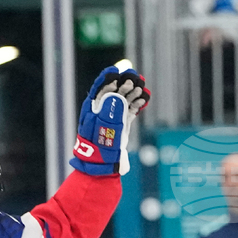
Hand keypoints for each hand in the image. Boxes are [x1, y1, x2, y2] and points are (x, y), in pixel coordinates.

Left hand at [70, 61, 149, 175]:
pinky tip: (144, 99)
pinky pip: (130, 110)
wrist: (103, 166)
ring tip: (141, 87)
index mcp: (93, 109)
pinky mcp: (122, 125)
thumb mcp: (103, 126)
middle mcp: (103, 111)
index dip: (107, 78)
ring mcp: (114, 117)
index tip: (116, 71)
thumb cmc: (99, 146)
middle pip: (114, 92)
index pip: (100, 88)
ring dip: (133, 93)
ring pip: (124, 100)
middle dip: (124, 83)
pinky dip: (137, 104)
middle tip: (134, 77)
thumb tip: (116, 94)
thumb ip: (110, 109)